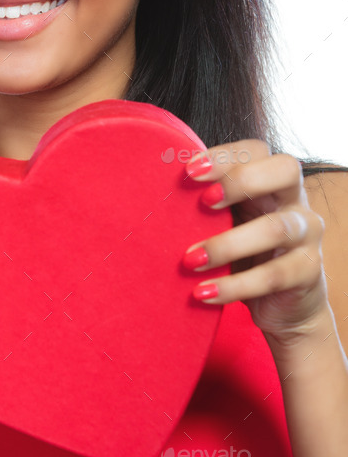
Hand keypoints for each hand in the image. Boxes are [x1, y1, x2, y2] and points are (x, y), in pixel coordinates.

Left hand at [182, 140, 327, 344]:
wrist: (285, 306)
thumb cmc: (246, 254)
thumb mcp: (228, 223)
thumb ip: (206, 204)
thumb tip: (149, 187)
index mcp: (273, 181)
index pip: (258, 150)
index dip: (225, 155)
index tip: (188, 171)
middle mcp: (296, 201)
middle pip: (286, 170)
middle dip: (240, 181)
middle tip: (203, 202)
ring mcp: (307, 235)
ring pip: (276, 228)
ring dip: (226, 244)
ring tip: (189, 260)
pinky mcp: (307, 272)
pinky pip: (273, 276)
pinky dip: (234, 286)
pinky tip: (202, 293)